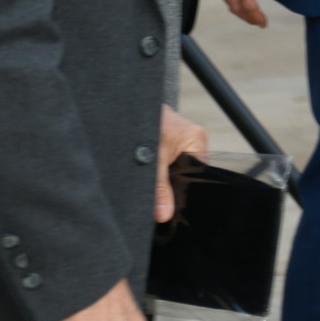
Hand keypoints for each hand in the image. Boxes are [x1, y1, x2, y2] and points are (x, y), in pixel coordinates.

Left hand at [155, 105, 208, 223]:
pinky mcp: (166, 138)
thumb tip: (165, 214)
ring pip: (175, 166)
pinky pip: (167, 160)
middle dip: (172, 185)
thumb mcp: (152, 162)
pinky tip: (148, 175)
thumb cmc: (145, 125)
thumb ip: (159, 188)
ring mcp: (179, 137)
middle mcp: (191, 138)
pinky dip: (157, 170)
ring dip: (163, 177)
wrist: (122, 106)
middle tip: (159, 200)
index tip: (172, 206)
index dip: (184, 191)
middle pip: (187, 171)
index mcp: (196, 140)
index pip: (198, 173)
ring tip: (150, 183)